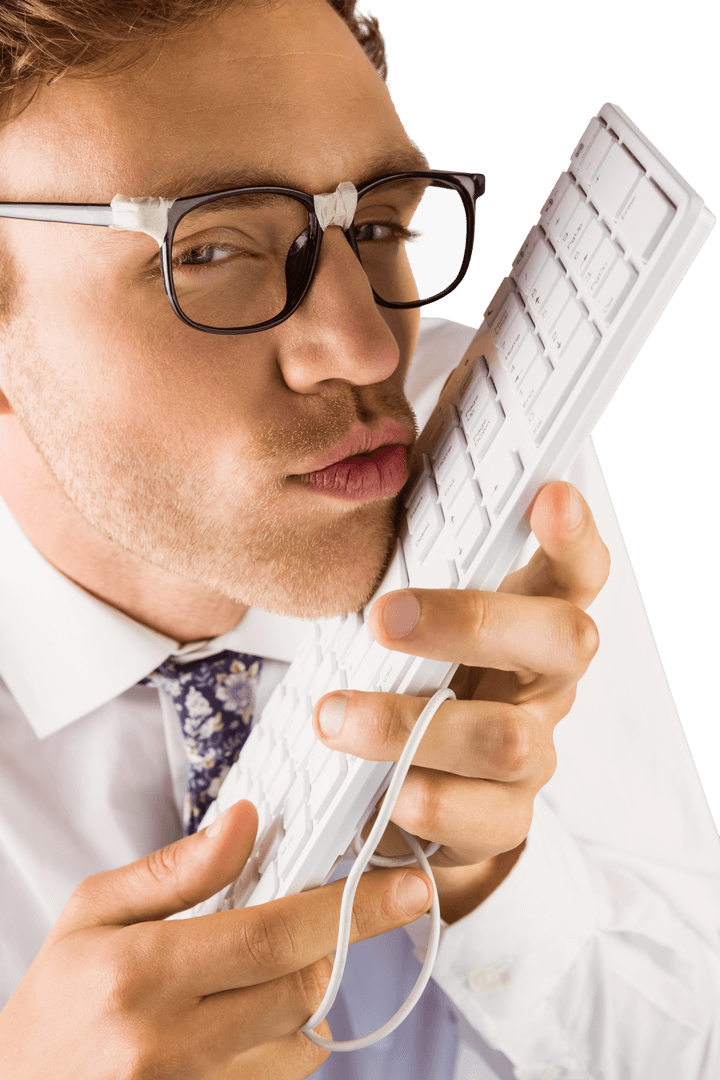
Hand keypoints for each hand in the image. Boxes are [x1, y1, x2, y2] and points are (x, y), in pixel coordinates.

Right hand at [0, 800, 431, 1078]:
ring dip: (303, 998)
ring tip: (258, 976)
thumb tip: (248, 822)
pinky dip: (281, 1044)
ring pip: (299, 1042)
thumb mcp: (94, 913)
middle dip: (330, 945)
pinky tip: (243, 1022)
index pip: (272, 934)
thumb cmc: (55, 1001)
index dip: (349, 909)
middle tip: (341, 914)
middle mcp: (169, 1044)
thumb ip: (177, 869)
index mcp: (142, 972)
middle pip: (299, 987)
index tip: (405, 891)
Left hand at [313, 481, 610, 921]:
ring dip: (414, 724)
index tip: (549, 494)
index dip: (574, 535)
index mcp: (533, 618)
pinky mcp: (503, 819)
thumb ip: (412, 553)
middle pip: (564, 641)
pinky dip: (431, 803)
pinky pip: (487, 820)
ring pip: (511, 740)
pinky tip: (385, 793)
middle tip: (382, 616)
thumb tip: (381, 461)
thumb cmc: (410, 671)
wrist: (411, 779)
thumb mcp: (412, 611)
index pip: (577, 569)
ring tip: (333, 717)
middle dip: (473, 621)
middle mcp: (549, 683)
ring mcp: (535, 754)